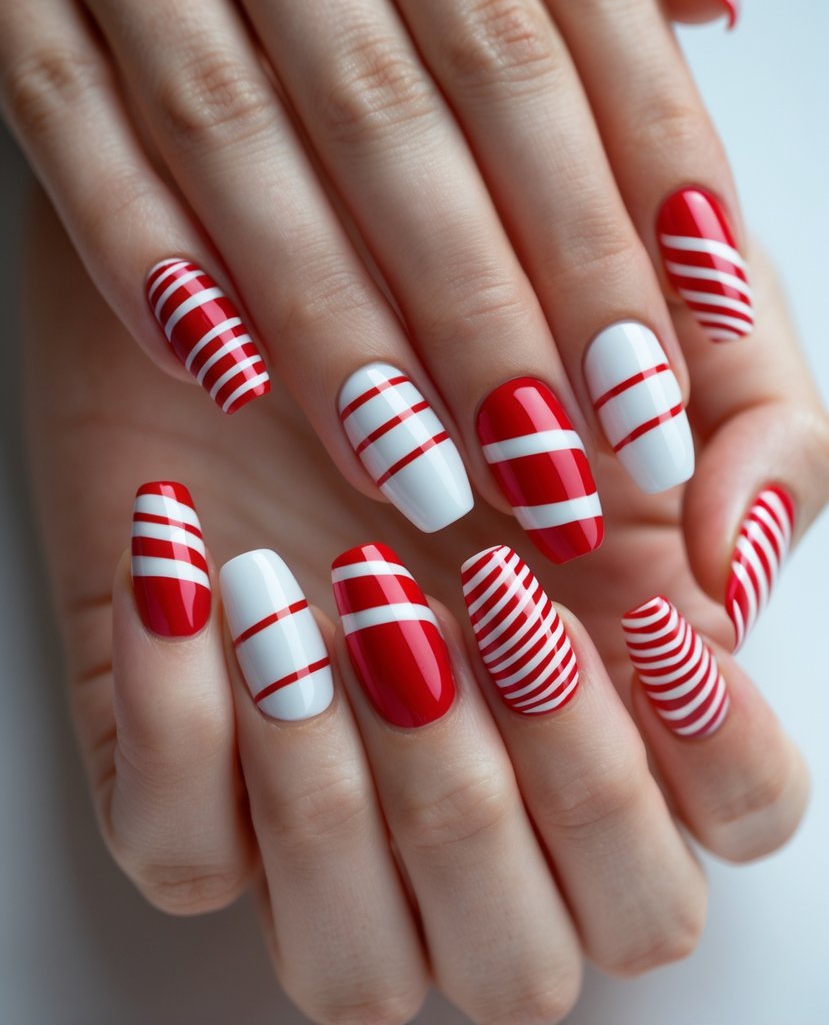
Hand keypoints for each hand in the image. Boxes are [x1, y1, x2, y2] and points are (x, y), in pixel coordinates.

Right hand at [4, 0, 748, 546]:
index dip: (634, 187)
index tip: (667, 352)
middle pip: (422, 96)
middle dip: (498, 302)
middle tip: (557, 457)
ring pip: (248, 139)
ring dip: (341, 324)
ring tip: (422, 468)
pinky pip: (73, 129)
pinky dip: (148, 259)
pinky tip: (228, 379)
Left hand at [24, 194, 824, 1021]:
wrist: (262, 229)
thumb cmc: (462, 287)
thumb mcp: (648, 317)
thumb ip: (755, 435)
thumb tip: (732, 572)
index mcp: (598, 696)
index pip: (716, 831)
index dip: (709, 757)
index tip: (645, 610)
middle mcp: (467, 773)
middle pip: (541, 953)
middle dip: (533, 791)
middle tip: (483, 592)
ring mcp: (321, 786)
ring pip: (358, 964)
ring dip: (355, 805)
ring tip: (327, 601)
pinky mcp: (180, 759)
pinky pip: (182, 859)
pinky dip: (187, 732)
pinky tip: (200, 579)